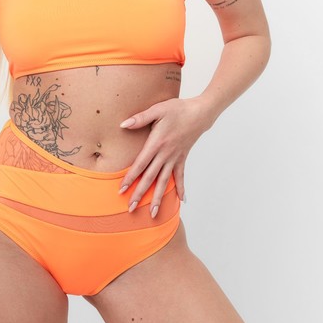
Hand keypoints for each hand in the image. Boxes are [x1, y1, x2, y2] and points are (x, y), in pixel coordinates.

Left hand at [118, 97, 212, 216]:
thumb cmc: (177, 109)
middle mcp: (165, 154)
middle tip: (130, 209)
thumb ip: (140, 118)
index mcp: (156, 143)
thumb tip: (123, 124)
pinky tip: (181, 200)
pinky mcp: (183, 157)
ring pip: (164, 181)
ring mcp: (175, 158)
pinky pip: (181, 176)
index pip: (140, 165)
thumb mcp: (157, 110)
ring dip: (158, 198)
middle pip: (150, 178)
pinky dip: (181, 188)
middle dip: (140, 194)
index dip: (130, 178)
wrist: (200, 113)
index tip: (121, 190)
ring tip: (153, 213)